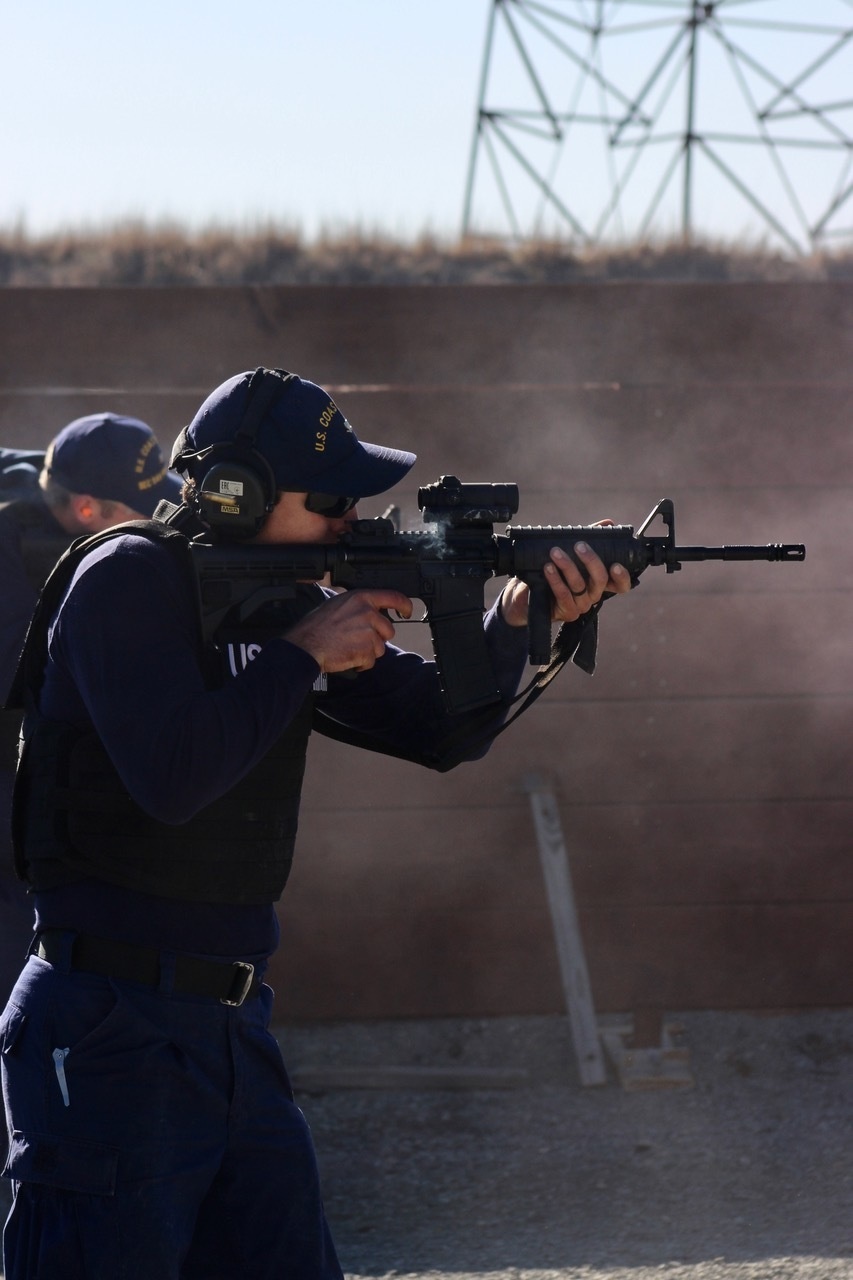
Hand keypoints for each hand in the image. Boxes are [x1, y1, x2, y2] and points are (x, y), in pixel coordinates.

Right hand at [283, 589, 412, 672]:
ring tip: (348, 647)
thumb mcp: (337, 604)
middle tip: (356, 639)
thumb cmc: (315, 626)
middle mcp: (368, 613)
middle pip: (388, 630)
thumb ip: (357, 605)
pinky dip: (361, 663)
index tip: (407, 612)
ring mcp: (368, 632)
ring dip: (367, 652)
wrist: (305, 645)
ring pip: (380, 648)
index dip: (405, 605)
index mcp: (361, 598)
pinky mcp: (366, 650)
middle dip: (376, 638)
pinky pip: (371, 661)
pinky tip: (346, 656)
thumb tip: (369, 608)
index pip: (393, 597)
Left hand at [501, 535, 631, 626]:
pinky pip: (563, 595)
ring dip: (567, 566)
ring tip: (555, 552)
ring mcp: (581, 605)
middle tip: (579, 545)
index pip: (620, 585)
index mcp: (599, 582)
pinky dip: (555, 580)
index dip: (622, 576)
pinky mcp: (566, 612)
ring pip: (579, 586)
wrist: (528, 592)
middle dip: (591, 561)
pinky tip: (548, 568)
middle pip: (601, 580)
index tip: (616, 564)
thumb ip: (592, 539)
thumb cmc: (555, 569)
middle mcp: (593, 595)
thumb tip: (608, 523)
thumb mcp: (572, 552)